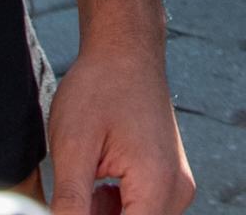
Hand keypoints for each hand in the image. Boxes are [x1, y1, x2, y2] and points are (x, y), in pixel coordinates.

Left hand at [46, 34, 193, 214]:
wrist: (125, 47)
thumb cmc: (99, 87)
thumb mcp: (73, 148)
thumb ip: (69, 206)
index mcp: (156, 185)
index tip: (69, 206)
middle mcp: (176, 190)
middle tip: (70, 194)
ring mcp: (176, 184)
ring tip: (82, 183)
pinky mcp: (168, 178)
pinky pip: (141, 212)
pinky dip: (113, 209)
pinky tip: (94, 183)